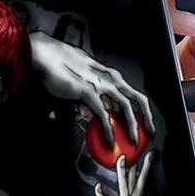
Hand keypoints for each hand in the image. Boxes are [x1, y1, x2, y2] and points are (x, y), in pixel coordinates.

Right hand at [29, 30, 154, 144]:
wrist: (45, 54)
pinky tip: (111, 139)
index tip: (142, 119)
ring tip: (133, 140)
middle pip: (136, 98)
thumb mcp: (79, 79)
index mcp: (108, 73)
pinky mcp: (88, 91)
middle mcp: (109, 78)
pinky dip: (109, 129)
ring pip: (125, 107)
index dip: (140, 107)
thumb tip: (87, 111)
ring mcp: (100, 84)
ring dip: (132, 126)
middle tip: (149, 131)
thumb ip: (87, 94)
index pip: (131, 91)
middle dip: (146, 117)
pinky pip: (104, 115)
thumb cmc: (59, 64)